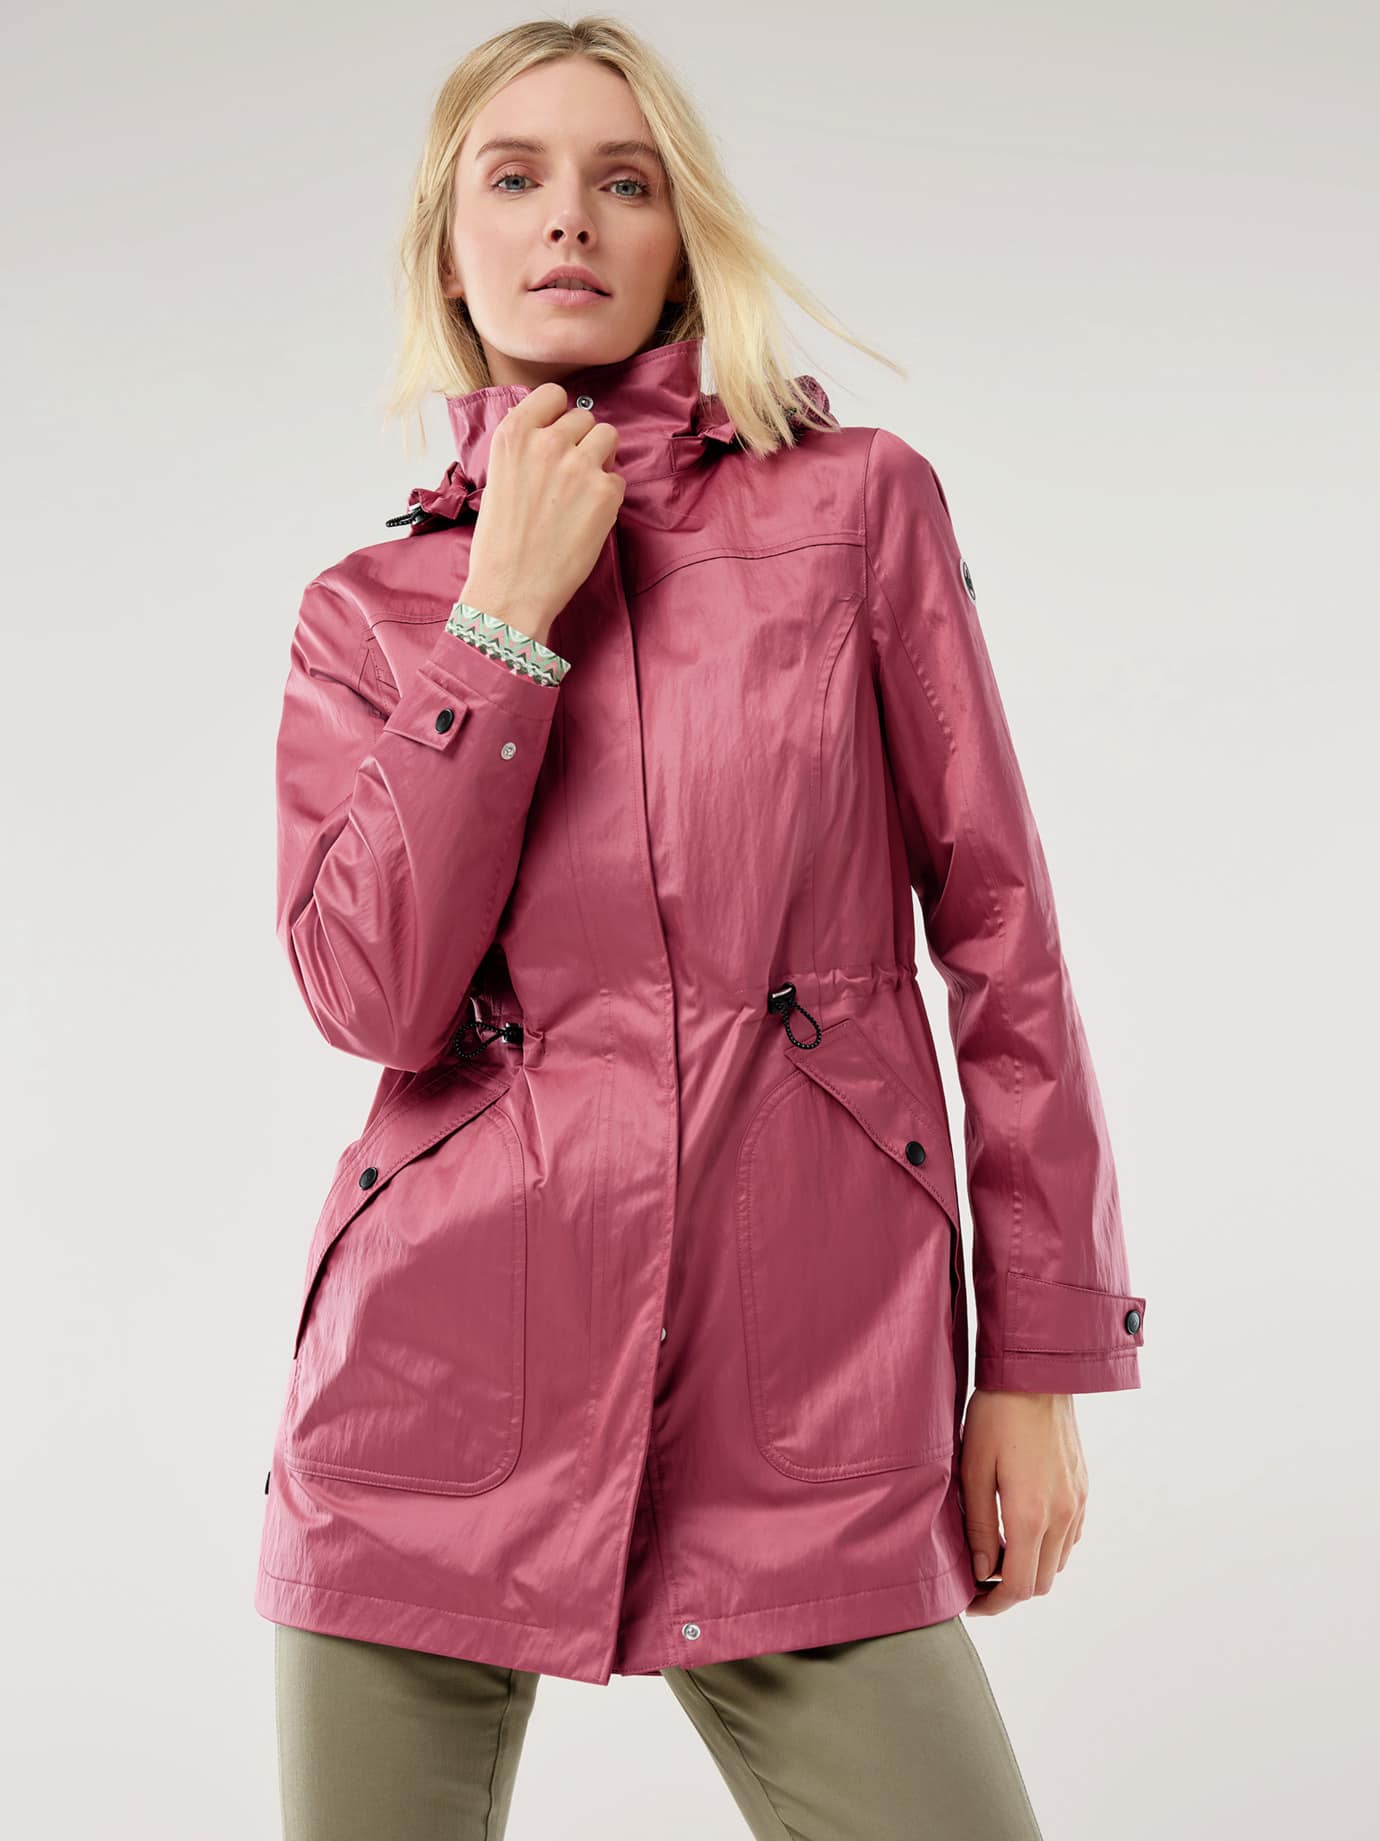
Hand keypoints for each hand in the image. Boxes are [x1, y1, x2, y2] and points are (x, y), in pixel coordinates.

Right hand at [460, 381, 625, 645]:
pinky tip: (587, 519)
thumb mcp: (498, 479)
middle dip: (581, 441)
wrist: (511, 589)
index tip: (557, 433)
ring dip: (601, 459)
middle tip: (569, 475)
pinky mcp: (605, 492)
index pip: (552, 394)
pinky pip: (619, 479)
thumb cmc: (499, 544)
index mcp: (513, 435)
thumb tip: (554, 435)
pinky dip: (609, 497)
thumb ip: (525, 450)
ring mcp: (579, 465)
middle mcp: (547, 442)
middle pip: (584, 417)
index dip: (558, 414)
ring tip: (583, 491)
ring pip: (608, 437)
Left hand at [959, 1390, 1087, 1615]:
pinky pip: (1070, 1537)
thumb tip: (981, 1571)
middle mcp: (1061, 1515)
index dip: (993, 1605)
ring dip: (1030, 1568)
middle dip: (1009, 1590)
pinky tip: (1023, 1528)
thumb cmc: (996, 1415)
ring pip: (1057, 1562)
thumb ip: (976, 1526)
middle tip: (978, 1579)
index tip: (971, 1603)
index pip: (1017, 1586)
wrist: (1038, 1373)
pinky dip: (1049, 1547)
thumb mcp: (973, 1469)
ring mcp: (1077, 1503)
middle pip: (1040, 1582)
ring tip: (997, 1552)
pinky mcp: (1083, 1489)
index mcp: (1029, 1514)